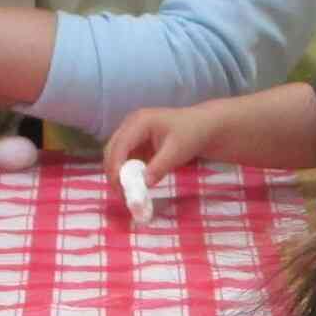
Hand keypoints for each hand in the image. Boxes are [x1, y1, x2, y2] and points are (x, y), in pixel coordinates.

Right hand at [103, 102, 225, 184]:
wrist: (203, 127)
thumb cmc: (191, 134)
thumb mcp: (177, 152)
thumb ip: (159, 167)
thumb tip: (143, 184)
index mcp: (139, 121)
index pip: (120, 144)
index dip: (116, 165)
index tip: (119, 186)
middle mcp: (130, 125)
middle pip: (112, 149)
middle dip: (113, 172)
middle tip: (121, 194)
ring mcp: (132, 134)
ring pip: (115, 156)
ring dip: (118, 174)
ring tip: (126, 193)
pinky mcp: (136, 144)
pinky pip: (125, 160)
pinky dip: (126, 173)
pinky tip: (133, 186)